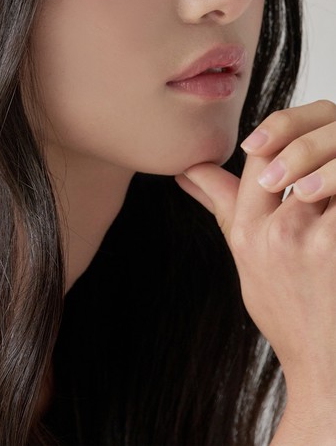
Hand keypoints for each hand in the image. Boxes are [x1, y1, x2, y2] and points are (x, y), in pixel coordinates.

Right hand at [174, 99, 335, 396]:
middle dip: (318, 141)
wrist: (326, 372)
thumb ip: (222, 206)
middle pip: (293, 152)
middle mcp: (274, 231)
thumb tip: (186, 172)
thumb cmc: (291, 316)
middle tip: (330, 145)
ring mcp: (311, 240)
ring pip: (328, 169)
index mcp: (247, 230)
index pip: (259, 153)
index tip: (302, 144)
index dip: (281, 136)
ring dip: (335, 164)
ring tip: (334, 183)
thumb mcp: (246, 260)